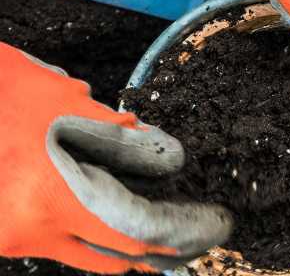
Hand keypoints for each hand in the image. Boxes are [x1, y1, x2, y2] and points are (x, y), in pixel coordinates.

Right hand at [0, 44, 231, 272]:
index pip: (131, 232)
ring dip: (126, 246)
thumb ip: (118, 133)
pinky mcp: (2, 235)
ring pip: (84, 256)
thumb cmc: (4, 90)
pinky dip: (92, 235)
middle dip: (159, 248)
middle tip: (195, 235)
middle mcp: (28, 230)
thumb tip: (162, 153)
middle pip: (112, 257)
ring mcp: (11, 238)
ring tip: (167, 231)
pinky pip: (58, 244)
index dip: (176, 231)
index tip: (211, 225)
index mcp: (49, 199)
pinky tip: (119, 219)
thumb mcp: (66, 101)